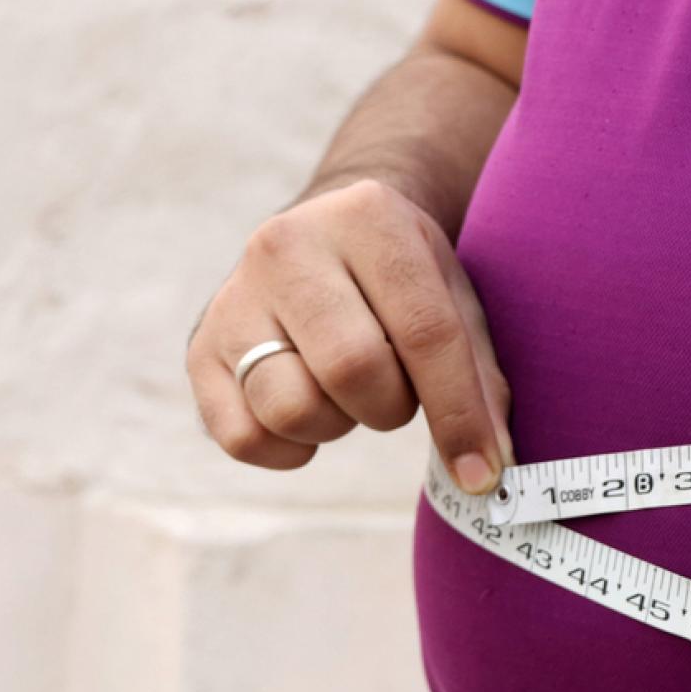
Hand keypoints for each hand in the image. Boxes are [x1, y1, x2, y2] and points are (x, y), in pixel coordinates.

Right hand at [186, 179, 512, 488]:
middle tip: (395, 392)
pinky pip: (243, 437)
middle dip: (391, 406)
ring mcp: (234, 295)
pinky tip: (309, 413)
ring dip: (337, 424)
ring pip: (291, 406)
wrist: (328, 233)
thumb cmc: (404, 281)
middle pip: (352, 369)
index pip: (424, 332)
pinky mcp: (202, 346)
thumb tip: (488, 472)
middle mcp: (287, 245)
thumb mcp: (454, 301)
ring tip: (346, 392)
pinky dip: (287, 449)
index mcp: (368, 217)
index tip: (484, 474)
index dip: (459, 414)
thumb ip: (480, 380)